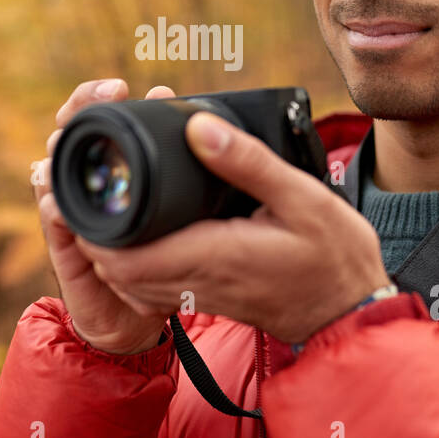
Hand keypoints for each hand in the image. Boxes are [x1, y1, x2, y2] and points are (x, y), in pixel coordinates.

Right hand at [32, 79, 178, 354]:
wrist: (139, 316)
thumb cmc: (164, 255)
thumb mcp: (184, 211)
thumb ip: (189, 173)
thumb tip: (204, 126)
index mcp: (111, 166)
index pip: (95, 117)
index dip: (101, 96)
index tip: (126, 87)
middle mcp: (85, 182)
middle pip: (68, 131)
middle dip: (80, 107)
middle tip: (108, 95)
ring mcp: (70, 211)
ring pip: (53, 166)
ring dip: (62, 149)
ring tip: (74, 134)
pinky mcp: (63, 245)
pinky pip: (53, 218)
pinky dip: (55, 204)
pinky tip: (62, 196)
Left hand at [72, 111, 391, 343]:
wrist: (351, 310)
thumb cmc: (334, 255)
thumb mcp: (301, 196)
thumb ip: (247, 162)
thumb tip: (195, 127)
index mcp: (213, 256)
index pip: (125, 258)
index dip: (92, 231)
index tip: (88, 190)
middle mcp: (197, 281)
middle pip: (116, 271)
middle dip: (92, 235)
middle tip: (89, 187)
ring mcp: (200, 295)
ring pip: (131, 283)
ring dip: (109, 251)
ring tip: (107, 206)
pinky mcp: (208, 299)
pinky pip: (152, 288)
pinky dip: (133, 265)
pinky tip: (140, 233)